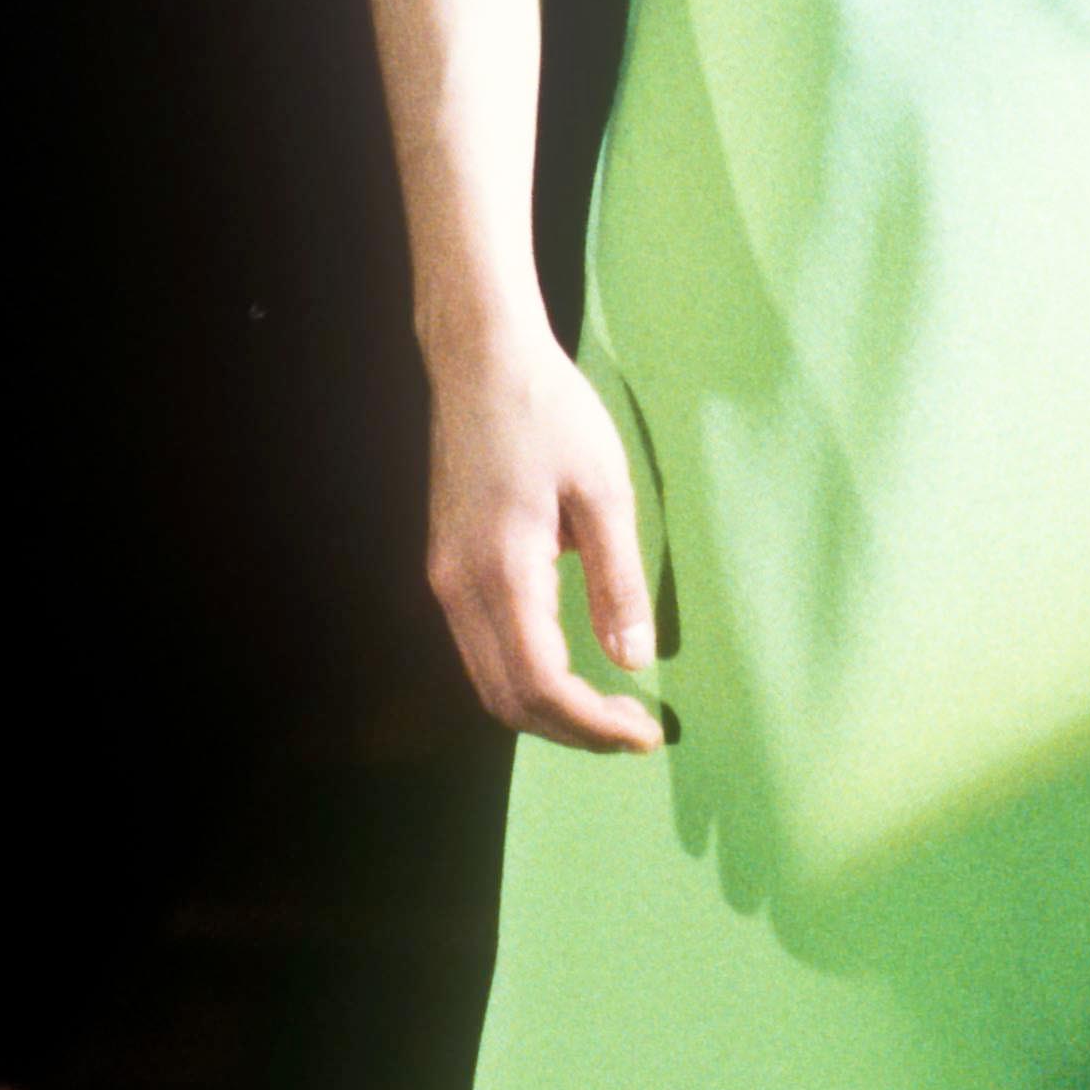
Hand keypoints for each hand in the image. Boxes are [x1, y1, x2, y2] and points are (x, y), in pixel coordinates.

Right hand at [425, 334, 664, 746]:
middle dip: (573, 730)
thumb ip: (618, 582)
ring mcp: (444, 578)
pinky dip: (525, 677)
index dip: (593, 724)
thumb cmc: (550, 412)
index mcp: (501, 571)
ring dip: (547, 709)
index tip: (645, 732)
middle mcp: (459, 587)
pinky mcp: (446, 565)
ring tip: (610, 709)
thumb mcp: (604, 490)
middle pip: (507, 699)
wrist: (481, 358)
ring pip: (488, 681)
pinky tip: (571, 666)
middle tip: (634, 730)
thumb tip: (633, 660)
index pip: (541, 685)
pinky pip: (480, 648)